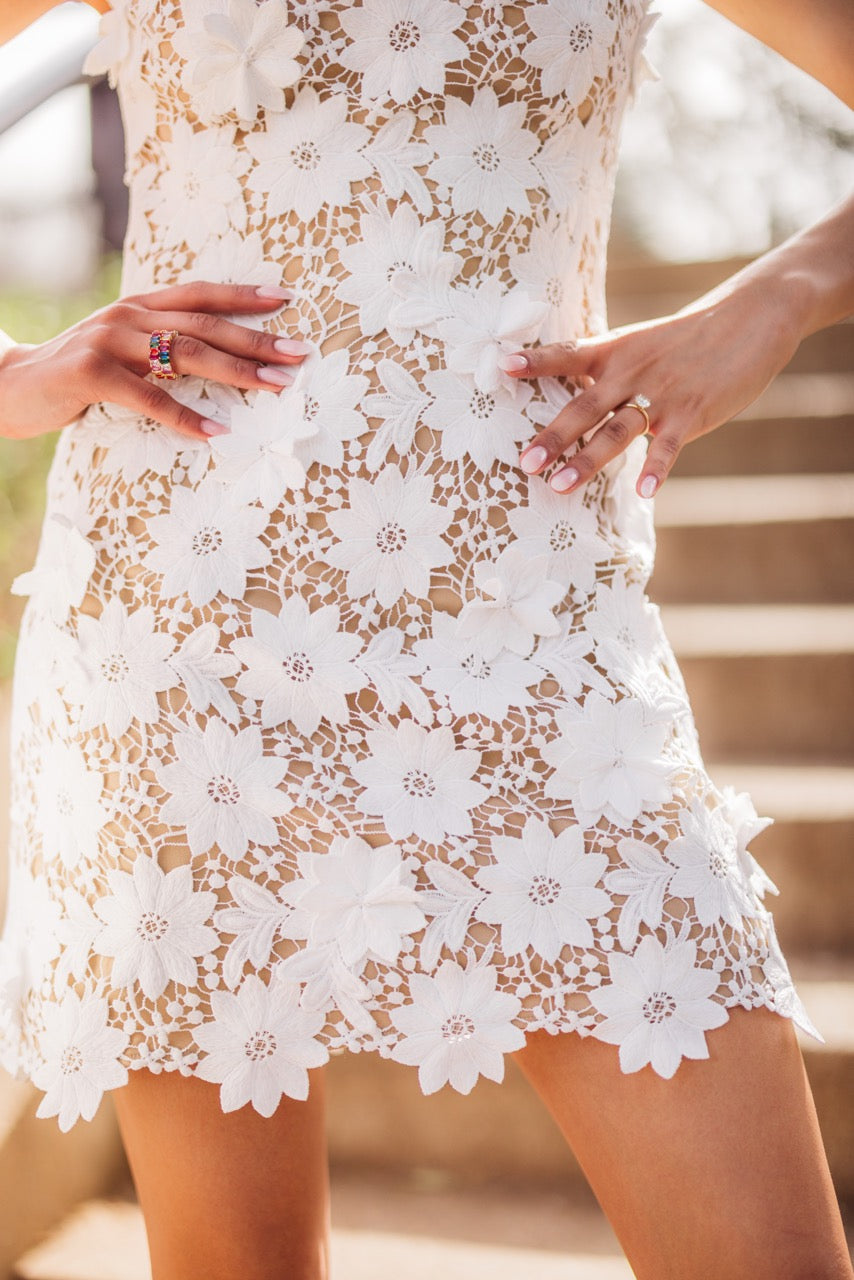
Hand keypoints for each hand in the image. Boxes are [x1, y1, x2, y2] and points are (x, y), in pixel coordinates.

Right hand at [0, 280, 307, 442]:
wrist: (9, 385)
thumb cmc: (77, 377)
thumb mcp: (122, 352)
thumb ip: (160, 348)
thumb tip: (220, 363)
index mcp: (139, 307)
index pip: (199, 294)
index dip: (243, 295)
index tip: (287, 301)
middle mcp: (128, 315)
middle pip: (204, 324)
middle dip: (256, 340)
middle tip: (298, 355)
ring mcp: (109, 341)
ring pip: (185, 352)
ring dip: (237, 372)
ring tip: (275, 388)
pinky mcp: (92, 373)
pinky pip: (149, 396)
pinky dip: (185, 417)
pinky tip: (215, 434)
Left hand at [502, 277, 802, 497]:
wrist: (749, 318)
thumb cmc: (684, 340)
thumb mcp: (638, 345)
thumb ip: (604, 371)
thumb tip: (567, 398)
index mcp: (613, 351)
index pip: (567, 355)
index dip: (535, 361)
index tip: (502, 365)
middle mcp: (631, 372)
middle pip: (585, 406)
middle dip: (553, 436)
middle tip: (525, 462)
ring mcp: (661, 393)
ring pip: (618, 430)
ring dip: (588, 460)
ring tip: (559, 485)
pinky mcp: (692, 412)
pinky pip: (670, 445)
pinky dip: (657, 469)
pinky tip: (644, 494)